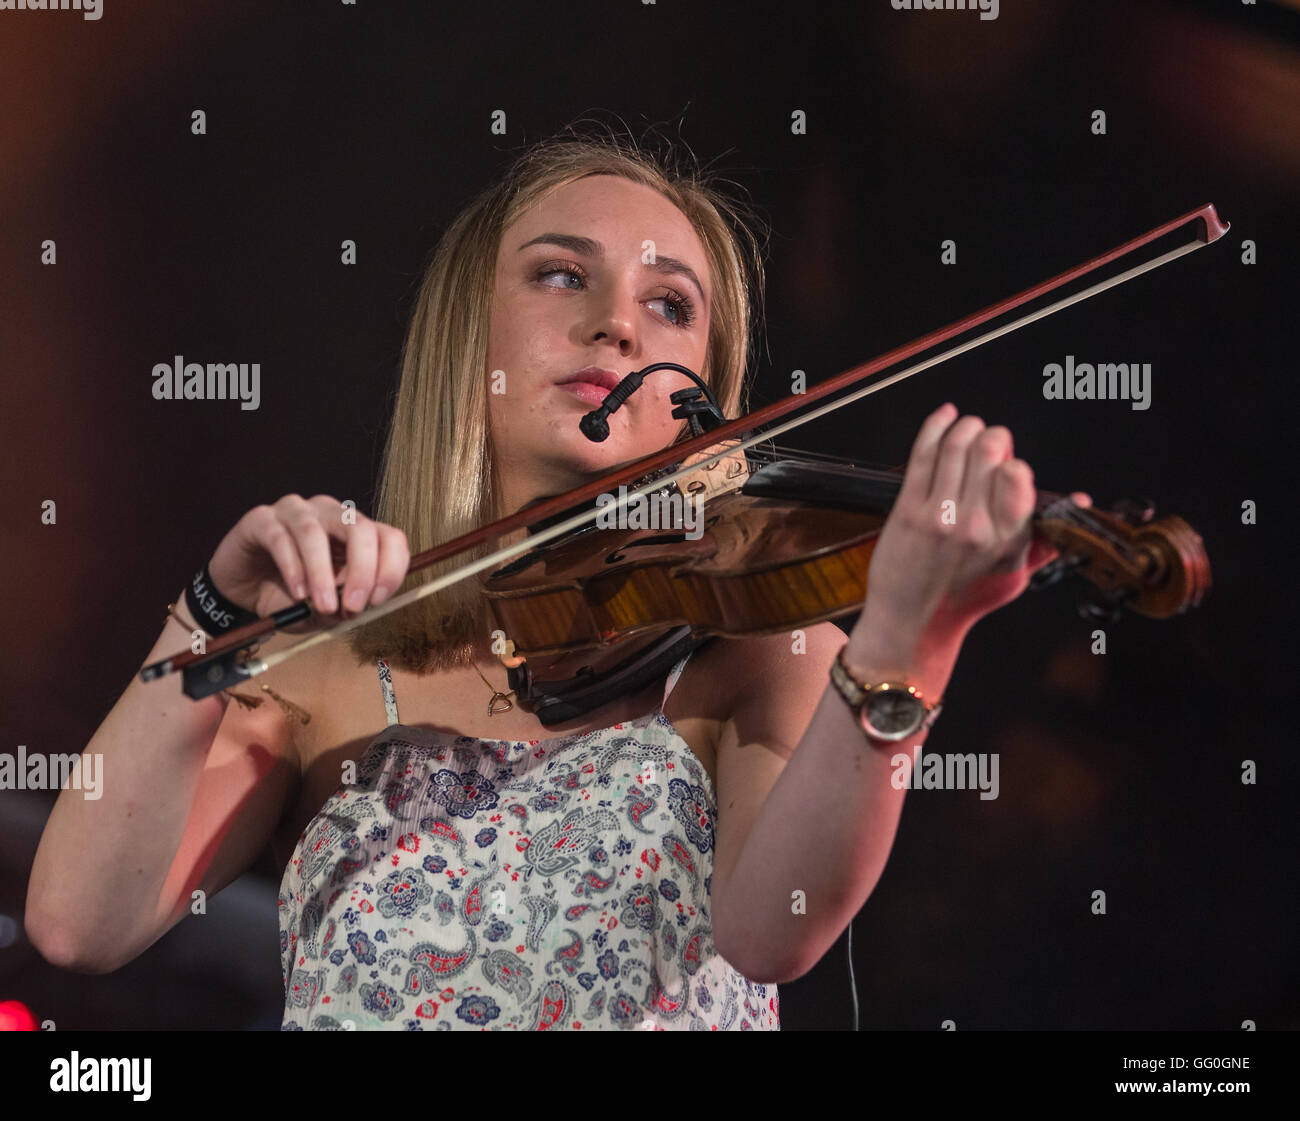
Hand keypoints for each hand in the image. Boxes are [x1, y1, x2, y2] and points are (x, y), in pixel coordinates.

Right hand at [207, 494, 410, 622]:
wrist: (243, 592)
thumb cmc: (290, 594)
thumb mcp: (325, 609)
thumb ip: (344, 606)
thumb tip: (358, 606)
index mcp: (356, 532)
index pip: (390, 537)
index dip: (392, 567)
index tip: (378, 600)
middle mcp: (330, 514)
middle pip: (359, 528)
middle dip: (362, 570)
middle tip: (354, 606)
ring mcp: (295, 511)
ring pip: (315, 533)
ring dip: (323, 573)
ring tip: (323, 605)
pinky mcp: (262, 519)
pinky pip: (280, 538)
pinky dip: (293, 568)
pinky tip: (297, 593)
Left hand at [857, 404, 1089, 654]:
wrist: (912, 621)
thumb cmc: (964, 597)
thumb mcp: (1015, 575)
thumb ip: (1048, 538)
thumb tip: (1081, 501)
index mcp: (1008, 541)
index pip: (1019, 477)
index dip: (1013, 460)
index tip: (1008, 462)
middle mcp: (975, 527)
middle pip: (989, 451)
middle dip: (992, 435)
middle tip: (988, 439)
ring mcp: (939, 517)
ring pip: (956, 446)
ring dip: (965, 426)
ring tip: (967, 426)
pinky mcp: (908, 510)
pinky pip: (923, 455)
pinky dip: (935, 427)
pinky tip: (944, 417)